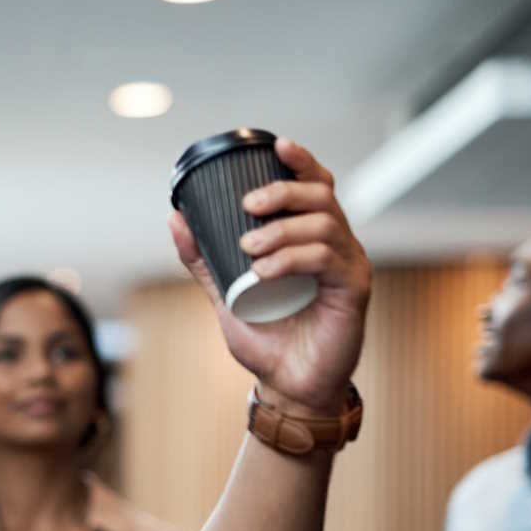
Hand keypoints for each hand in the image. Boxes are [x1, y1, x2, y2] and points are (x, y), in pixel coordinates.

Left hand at [168, 137, 369, 414]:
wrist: (287, 385)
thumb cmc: (265, 339)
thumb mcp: (225, 295)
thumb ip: (204, 260)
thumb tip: (175, 217)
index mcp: (312, 238)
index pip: (316, 186)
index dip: (302, 161)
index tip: (278, 145)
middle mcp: (337, 244)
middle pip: (321, 195)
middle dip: (282, 191)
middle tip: (246, 206)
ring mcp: (349, 265)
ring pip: (325, 223)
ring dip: (281, 229)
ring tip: (249, 249)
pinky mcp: (355, 289)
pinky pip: (328, 258)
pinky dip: (292, 258)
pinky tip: (264, 270)